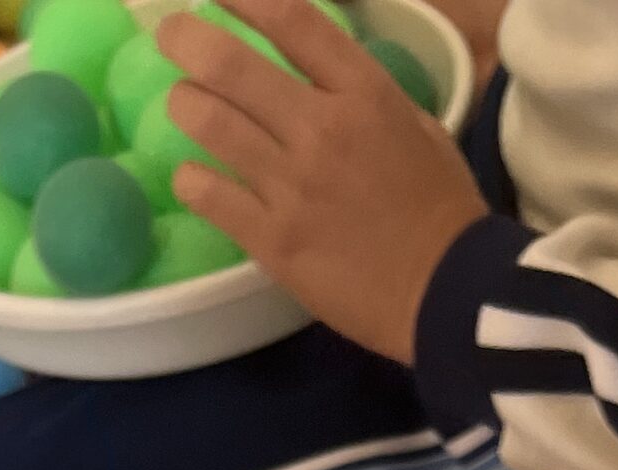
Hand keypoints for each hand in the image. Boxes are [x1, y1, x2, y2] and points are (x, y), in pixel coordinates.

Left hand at [157, 0, 486, 363]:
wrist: (447, 294)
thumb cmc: (441, 209)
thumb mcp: (418, 128)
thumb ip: (364, 96)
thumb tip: (320, 74)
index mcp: (365, 94)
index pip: (294, 21)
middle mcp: (322, 129)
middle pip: (232, 66)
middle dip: (187, 40)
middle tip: (170, 35)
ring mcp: (291, 186)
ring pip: (209, 124)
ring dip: (184, 104)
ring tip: (183, 103)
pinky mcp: (270, 239)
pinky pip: (207, 194)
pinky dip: (191, 179)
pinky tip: (194, 177)